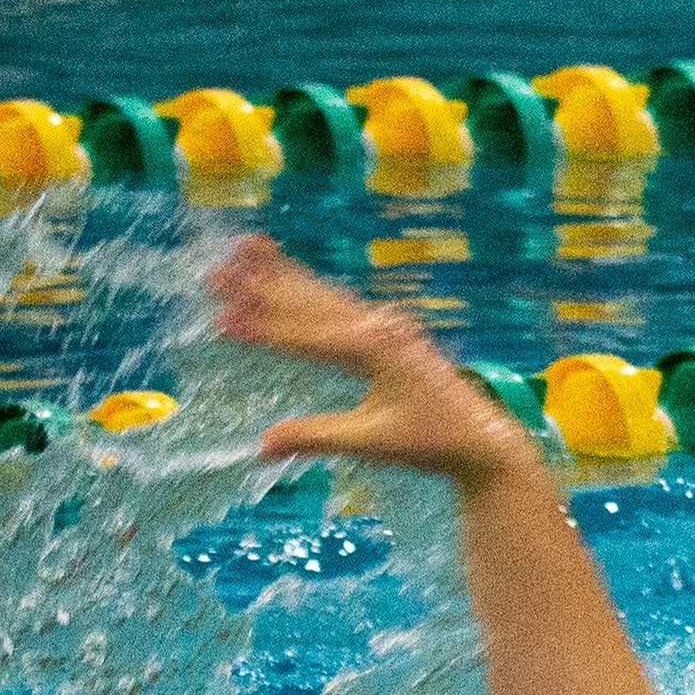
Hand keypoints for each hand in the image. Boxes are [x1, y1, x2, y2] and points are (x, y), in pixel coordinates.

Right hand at [212, 234, 532, 492]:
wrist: (481, 437)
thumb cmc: (429, 442)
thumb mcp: (371, 442)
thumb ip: (316, 438)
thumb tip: (261, 446)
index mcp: (372, 349)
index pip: (304, 337)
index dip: (260, 330)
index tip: (220, 321)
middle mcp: (377, 327)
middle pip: (308, 302)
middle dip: (260, 287)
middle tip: (213, 273)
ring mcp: (385, 325)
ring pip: (323, 295)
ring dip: (282, 275)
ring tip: (244, 248)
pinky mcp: (389, 331)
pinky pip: (340, 303)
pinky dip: (309, 288)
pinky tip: (288, 275)